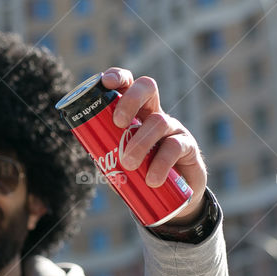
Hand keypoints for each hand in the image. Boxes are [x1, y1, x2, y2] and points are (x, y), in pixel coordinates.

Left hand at [100, 68, 207, 224]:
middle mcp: (154, 113)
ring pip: (158, 121)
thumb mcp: (118, 162)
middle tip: (117, 123)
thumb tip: (87, 149)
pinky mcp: (188, 146)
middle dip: (130, 100)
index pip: (127, 85)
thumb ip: (104, 154)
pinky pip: (174, 147)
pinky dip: (160, 164)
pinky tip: (151, 179)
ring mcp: (173, 127)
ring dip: (140, 143)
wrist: (171, 198)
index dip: (117, 77)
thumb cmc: (138, 174)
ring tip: (129, 164)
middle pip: (147, 87)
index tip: (105, 82)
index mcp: (134, 113)